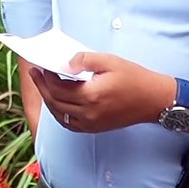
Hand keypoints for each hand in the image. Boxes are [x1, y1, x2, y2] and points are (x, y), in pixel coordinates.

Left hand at [28, 52, 172, 133]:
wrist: (154, 100)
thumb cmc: (134, 78)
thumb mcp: (110, 61)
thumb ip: (85, 59)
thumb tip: (66, 62)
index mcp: (90, 95)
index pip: (58, 87)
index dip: (46, 76)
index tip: (41, 65)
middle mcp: (88, 112)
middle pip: (55, 101)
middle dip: (42, 86)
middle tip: (35, 74)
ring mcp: (91, 123)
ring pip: (59, 114)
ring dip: (48, 100)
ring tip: (43, 86)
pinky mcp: (95, 128)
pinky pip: (69, 123)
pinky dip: (59, 113)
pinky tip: (57, 102)